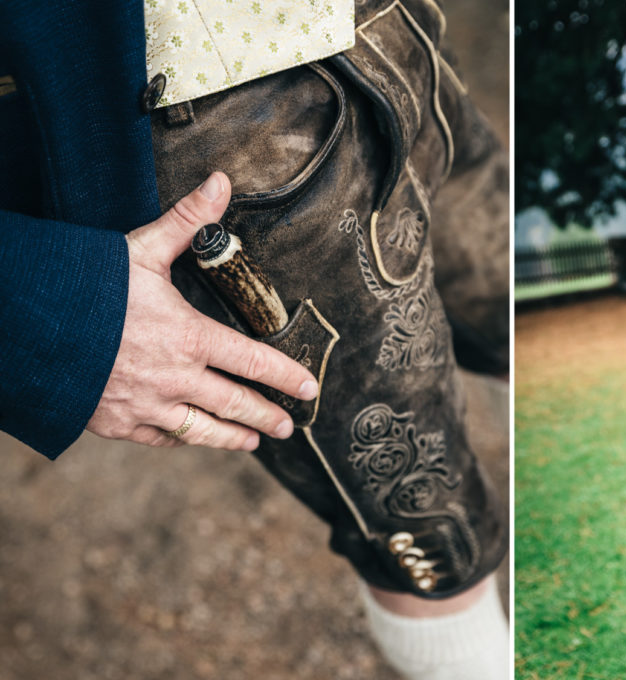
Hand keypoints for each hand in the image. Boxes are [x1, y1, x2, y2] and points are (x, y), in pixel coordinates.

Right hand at [86, 172, 317, 450]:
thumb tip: (220, 182)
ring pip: (201, 430)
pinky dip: (182, 439)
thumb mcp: (141, 248)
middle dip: (266, 416)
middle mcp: (173, 377)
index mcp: (188, 337)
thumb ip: (187, 220)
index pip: (253, 362)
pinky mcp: (116, 422)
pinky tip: (194, 438)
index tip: (310, 388)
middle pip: (234, 404)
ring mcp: (145, 404)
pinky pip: (160, 438)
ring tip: (254, 441)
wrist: (25, 325)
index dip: (286, 376)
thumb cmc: (86, 287)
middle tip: (289, 426)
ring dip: (231, 437)